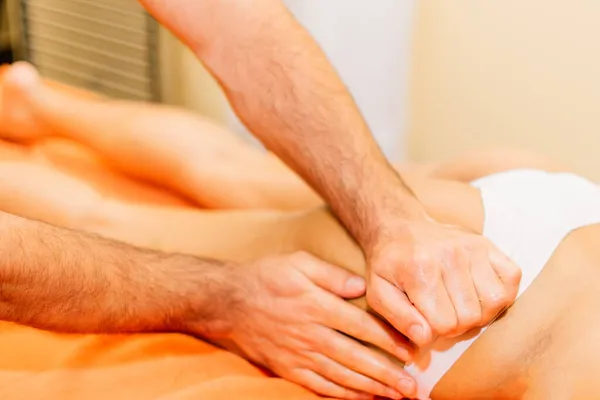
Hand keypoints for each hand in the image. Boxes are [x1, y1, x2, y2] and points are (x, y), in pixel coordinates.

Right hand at [218, 252, 416, 398]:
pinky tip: (363, 398)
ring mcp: (299, 355)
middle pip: (357, 358)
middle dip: (388, 374)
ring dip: (373, 388)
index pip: (362, 327)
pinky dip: (344, 395)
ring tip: (397, 396)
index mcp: (317, 306)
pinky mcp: (289, 368)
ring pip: (343, 376)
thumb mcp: (299, 262)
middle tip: (414, 387)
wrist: (230, 301)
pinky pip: (321, 386)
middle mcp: (311, 334)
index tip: (412, 350)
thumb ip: (332, 274)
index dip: (389, 340)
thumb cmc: (267, 277)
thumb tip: (363, 286)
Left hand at [366, 219, 521, 345]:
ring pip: (495, 302)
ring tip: (460, 305)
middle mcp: (449, 255)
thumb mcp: (378, 293)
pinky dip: (501, 293)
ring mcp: (472, 247)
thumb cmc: (389, 264)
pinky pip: (511, 279)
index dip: (435, 331)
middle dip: (456, 324)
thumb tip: (425, 338)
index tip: (425, 320)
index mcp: (420, 269)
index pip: (444, 324)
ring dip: (480, 312)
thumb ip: (399, 319)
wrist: (399, 226)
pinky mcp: (487, 244)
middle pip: (471, 317)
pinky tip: (479, 293)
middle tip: (442, 313)